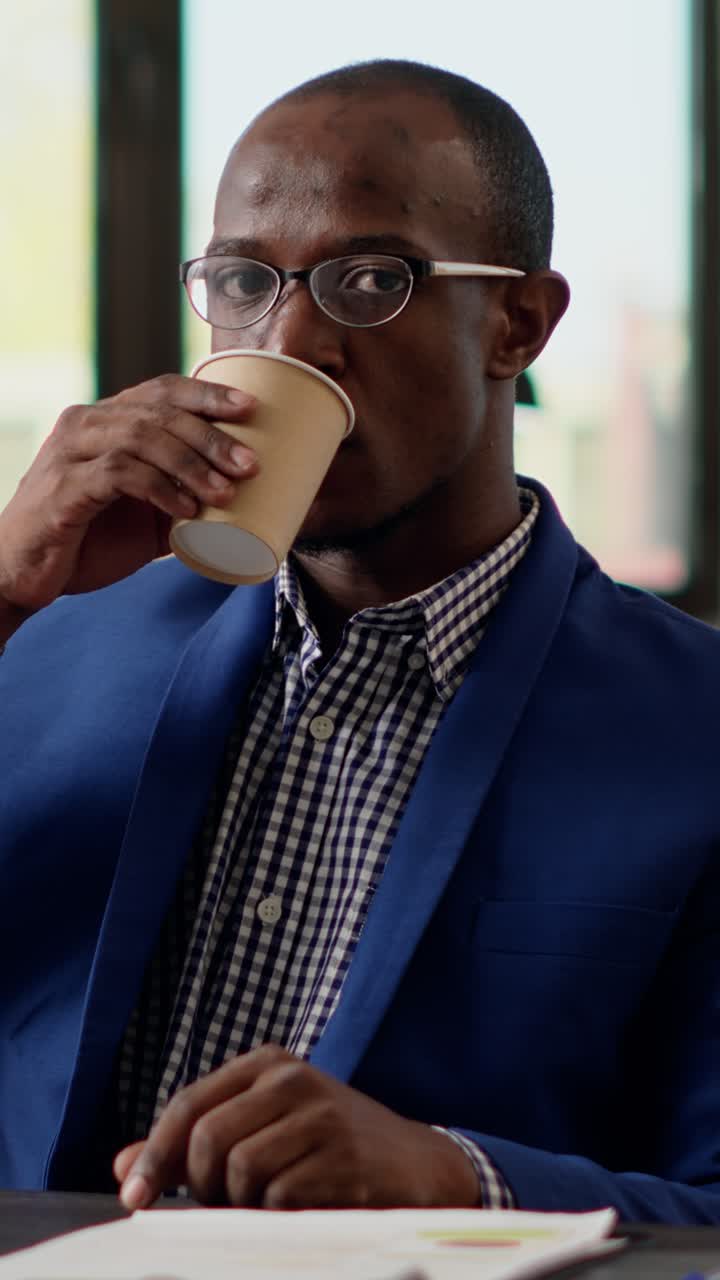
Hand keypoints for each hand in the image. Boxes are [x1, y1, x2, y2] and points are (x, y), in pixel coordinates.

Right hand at [0, 374, 258, 614]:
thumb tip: (241, 501)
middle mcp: (85, 425)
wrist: (24, 576)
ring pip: (141, 437)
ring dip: (191, 464)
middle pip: (158, 412)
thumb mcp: (142, 515)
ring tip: (226, 492)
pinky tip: (186, 511)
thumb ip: (179, 498)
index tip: (251, 409)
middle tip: (249, 465)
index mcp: (104, 420)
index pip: (161, 390)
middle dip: (211, 436)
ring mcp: (70, 453)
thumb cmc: (85, 541)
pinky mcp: (63, 488)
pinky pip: (119, 474)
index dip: (207, 394)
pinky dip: (159, 489)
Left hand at [113, 1045, 479, 1209]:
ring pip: (240, 1171)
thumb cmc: (327, 1146)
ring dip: (243, 1203)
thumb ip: (193, 1144)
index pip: (189, 1103)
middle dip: (201, 1184)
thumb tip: (122, 1165)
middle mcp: (293, 1079)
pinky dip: (277, 1215)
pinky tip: (302, 1207)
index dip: (154, 1152)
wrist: (415, 1164)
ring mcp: (321, 1115)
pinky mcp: (343, 1157)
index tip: (132, 1194)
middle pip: (207, 1139)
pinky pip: (278, 1198)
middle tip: (223, 1202)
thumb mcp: (262, 1127)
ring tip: (269, 1200)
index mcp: (267, 1064)